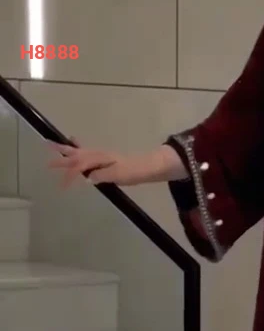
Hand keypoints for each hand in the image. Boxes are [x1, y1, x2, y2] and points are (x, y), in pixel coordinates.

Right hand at [48, 142, 185, 187]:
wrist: (149, 166)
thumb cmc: (135, 172)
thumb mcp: (120, 175)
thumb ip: (103, 175)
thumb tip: (88, 178)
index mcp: (100, 159)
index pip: (80, 167)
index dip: (70, 176)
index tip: (63, 187)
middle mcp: (98, 154)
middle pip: (76, 156)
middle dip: (61, 160)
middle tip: (47, 164)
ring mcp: (101, 155)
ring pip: (79, 151)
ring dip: (66, 150)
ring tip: (52, 146)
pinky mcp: (105, 157)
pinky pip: (87, 151)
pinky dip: (77, 147)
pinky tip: (74, 142)